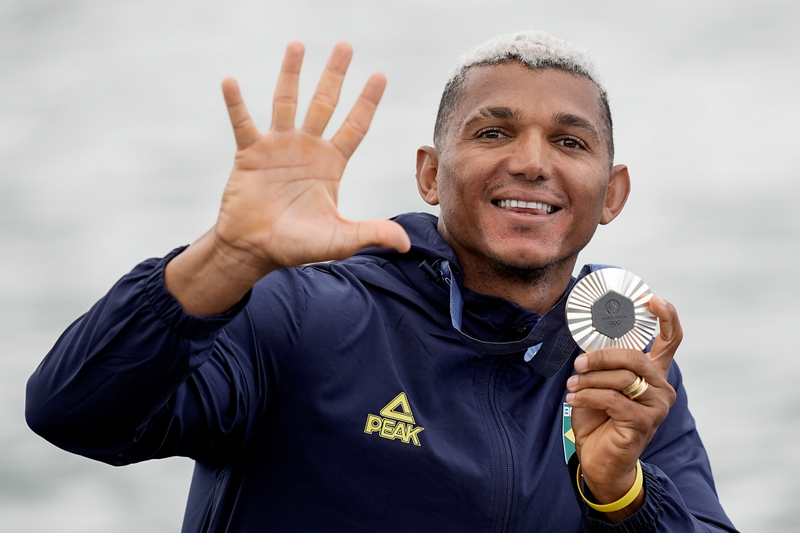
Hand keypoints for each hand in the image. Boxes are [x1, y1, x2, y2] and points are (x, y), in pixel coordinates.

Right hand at [165, 42, 410, 314]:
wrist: (255, 249)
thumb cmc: (297, 244)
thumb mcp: (339, 239)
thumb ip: (371, 234)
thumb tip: (405, 245)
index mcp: (331, 164)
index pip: (355, 126)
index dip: (367, 101)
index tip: (380, 75)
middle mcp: (307, 149)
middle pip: (324, 103)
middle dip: (335, 75)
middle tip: (345, 45)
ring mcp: (277, 147)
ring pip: (285, 102)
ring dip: (291, 74)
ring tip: (297, 45)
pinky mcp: (249, 154)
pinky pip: (242, 122)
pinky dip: (235, 103)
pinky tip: (230, 81)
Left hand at [565, 295, 681, 520]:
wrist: (600, 459)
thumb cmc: (599, 418)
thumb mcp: (599, 383)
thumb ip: (603, 363)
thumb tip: (588, 342)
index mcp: (653, 373)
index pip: (672, 339)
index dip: (666, 316)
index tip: (650, 298)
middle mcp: (661, 387)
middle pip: (635, 357)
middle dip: (601, 357)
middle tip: (578, 364)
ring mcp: (657, 406)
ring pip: (622, 379)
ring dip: (589, 380)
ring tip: (571, 387)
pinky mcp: (644, 423)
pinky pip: (613, 400)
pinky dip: (587, 396)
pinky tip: (573, 400)